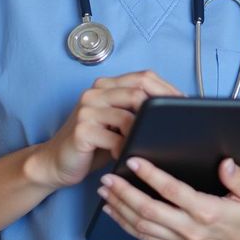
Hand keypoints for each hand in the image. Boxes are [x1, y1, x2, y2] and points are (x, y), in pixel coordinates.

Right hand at [36, 71, 181, 189]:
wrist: (56, 162)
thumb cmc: (92, 144)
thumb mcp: (117, 123)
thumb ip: (136, 112)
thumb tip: (174, 109)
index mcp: (106, 85)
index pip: (143, 77)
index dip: (166, 89)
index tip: (183, 104)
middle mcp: (95, 92)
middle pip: (138, 92)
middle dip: (160, 111)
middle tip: (172, 128)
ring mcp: (87, 109)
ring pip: (129, 116)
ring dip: (142, 134)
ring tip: (147, 145)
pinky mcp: (82, 129)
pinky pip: (114, 138)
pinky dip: (125, 149)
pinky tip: (125, 156)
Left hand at [97, 156, 239, 239]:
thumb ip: (238, 177)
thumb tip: (224, 162)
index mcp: (208, 212)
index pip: (172, 192)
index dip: (150, 176)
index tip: (134, 161)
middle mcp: (191, 229)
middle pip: (149, 212)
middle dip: (124, 193)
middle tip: (108, 177)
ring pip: (143, 227)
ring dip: (120, 209)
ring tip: (104, 192)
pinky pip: (147, 238)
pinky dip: (127, 225)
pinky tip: (115, 212)